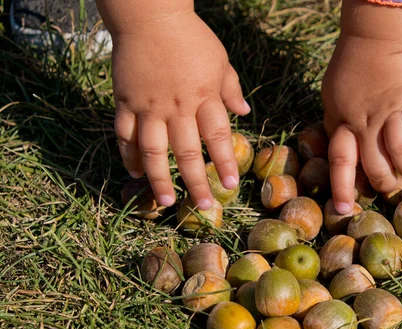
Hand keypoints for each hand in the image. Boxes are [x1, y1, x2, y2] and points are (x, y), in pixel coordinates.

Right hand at [109, 11, 249, 208]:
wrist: (150, 15)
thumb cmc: (190, 38)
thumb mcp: (220, 60)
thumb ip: (230, 89)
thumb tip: (245, 112)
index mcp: (204, 97)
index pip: (218, 137)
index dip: (226, 163)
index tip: (232, 185)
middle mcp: (177, 107)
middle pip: (187, 153)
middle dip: (197, 182)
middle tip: (204, 206)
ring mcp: (148, 107)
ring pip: (153, 151)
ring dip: (160, 179)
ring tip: (166, 201)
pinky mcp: (125, 102)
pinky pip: (125, 135)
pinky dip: (129, 156)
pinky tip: (135, 172)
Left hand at [322, 1, 401, 213]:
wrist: (377, 39)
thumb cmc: (350, 71)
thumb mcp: (332, 101)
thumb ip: (336, 129)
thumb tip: (339, 160)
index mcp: (344, 123)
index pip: (341, 162)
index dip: (342, 188)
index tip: (344, 210)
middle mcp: (367, 122)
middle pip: (376, 166)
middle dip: (385, 183)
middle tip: (390, 185)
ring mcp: (393, 110)